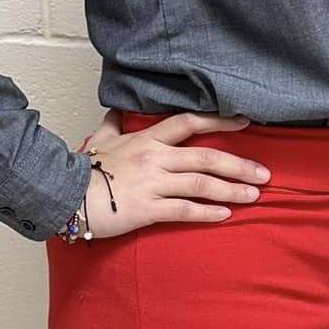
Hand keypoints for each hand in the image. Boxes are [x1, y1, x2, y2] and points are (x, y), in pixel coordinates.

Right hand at [73, 110, 268, 237]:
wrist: (65, 196)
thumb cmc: (84, 170)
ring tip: (254, 195)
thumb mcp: (100, 141)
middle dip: (240, 165)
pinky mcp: (147, 209)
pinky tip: (225, 215)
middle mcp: (155, 157)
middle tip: (264, 173)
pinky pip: (184, 210)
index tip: (245, 120)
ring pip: (201, 183)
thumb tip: (114, 112)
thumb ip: (112, 126)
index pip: (189, 122)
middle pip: (207, 156)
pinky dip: (207, 213)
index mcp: (147, 139)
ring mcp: (153, 183)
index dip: (220, 120)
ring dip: (232, 190)